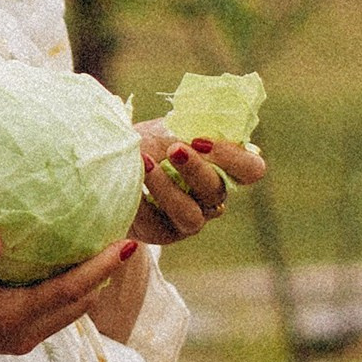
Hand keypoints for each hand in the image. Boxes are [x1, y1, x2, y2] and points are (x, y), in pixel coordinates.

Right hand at [0, 229, 144, 361]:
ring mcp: (18, 340)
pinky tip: (64, 268)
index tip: (129, 245)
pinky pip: (53, 315)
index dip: (102, 268)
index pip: (70, 292)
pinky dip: (68, 294)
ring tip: (103, 252)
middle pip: (80, 305)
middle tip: (124, 239)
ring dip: (89, 286)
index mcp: (10, 317)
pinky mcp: (11, 339)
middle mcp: (21, 334)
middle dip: (106, 276)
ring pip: (69, 313)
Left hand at [130, 128, 266, 251]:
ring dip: (168, 190)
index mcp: (223, 167)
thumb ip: (192, 130)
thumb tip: (207, 133)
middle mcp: (211, 197)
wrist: (111, 163)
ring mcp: (190, 219)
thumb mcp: (169, 128)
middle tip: (172, 149)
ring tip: (145, 163)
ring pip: (191, 215)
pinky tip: (129, 184)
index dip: (234, 159)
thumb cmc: (147, 141)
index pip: (251, 170)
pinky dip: (142, 202)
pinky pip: (157, 224)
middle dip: (195, 169)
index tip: (201, 141)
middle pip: (217, 191)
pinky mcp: (162, 233)